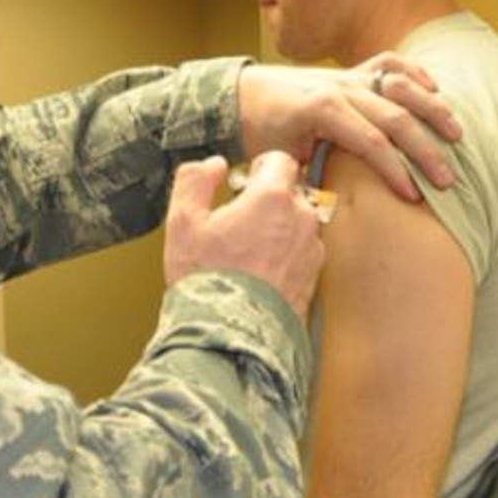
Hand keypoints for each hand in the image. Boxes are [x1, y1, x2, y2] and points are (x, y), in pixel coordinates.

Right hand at [164, 154, 324, 316]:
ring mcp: (312, 250)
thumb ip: (195, 181)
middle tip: (240, 221)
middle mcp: (302, 219)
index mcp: (274, 197)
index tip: (244, 183)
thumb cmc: (207, 280)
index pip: (280, 161)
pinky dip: (285, 256)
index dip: (259, 168)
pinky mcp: (315, 278)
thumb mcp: (183, 222)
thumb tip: (213, 165)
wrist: (231, 336)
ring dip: (279, 229)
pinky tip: (260, 273)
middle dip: (268, 200)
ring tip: (248, 252)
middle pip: (291, 193)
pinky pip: (302, 253)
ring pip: (299, 224)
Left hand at [237, 55, 462, 202]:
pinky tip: (435, 91)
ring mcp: (348, 76)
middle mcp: (340, 88)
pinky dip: (415, 73)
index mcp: (322, 110)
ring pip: (401, 86)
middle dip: (425, 152)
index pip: (372, 144)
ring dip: (432, 110)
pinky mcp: (352, 71)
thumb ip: (305, 182)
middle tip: (446, 181)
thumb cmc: (260, 134)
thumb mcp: (277, 162)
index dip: (397, 172)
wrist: (241, 95)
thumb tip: (331, 210)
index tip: (415, 198)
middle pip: (396, 118)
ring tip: (456, 135)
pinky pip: (390, 63)